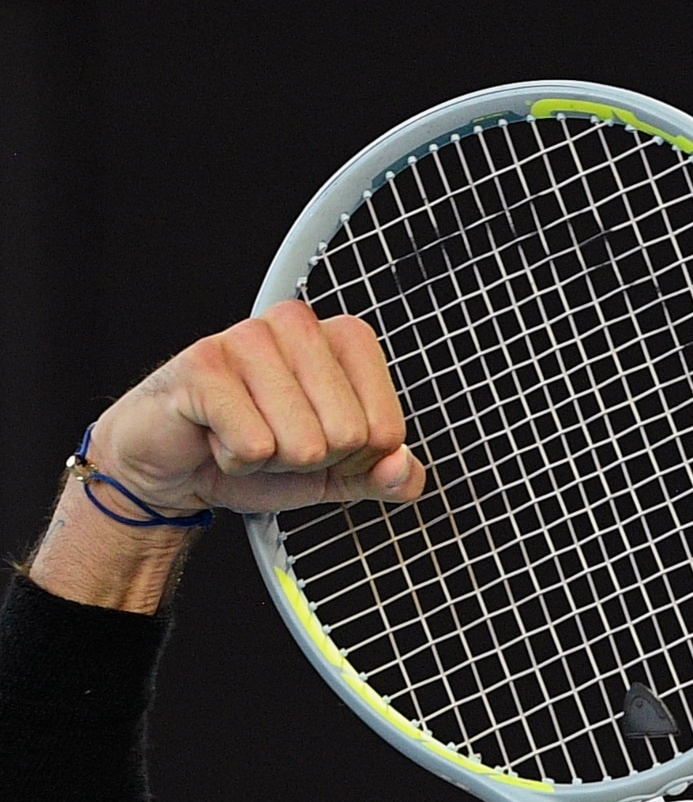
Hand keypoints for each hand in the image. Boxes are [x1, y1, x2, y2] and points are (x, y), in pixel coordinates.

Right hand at [87, 300, 423, 515]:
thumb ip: (384, 476)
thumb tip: (404, 470)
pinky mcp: (204, 365)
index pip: (387, 429)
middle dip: (312, 459)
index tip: (318, 441)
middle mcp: (298, 325)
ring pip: (302, 444)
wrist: (179, 467)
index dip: (355, 457)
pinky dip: (235, 462)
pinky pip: (253, 446)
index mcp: (343, 340)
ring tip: (245, 435)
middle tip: (275, 440)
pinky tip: (217, 437)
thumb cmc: (259, 452)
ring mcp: (248, 338)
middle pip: (348, 435)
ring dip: (272, 461)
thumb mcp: (338, 473)